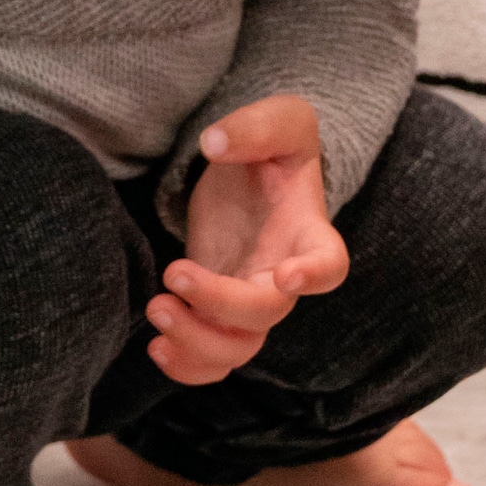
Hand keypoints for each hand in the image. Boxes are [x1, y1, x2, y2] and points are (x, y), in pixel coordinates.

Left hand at [145, 95, 349, 386]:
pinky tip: (155, 347)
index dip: (314, 277)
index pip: (330, 265)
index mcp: (309, 233)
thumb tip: (214, 144)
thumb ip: (255, 126)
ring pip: (239, 349)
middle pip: (267, 314)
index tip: (284, 275)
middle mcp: (283, 276)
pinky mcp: (214, 309)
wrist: (248, 170)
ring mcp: (249, 298)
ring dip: (196, 343)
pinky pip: (211, 360)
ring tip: (156, 308)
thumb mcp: (279, 118)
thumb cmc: (271, 146)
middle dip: (219, 304)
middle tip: (172, 273)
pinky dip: (187, 367)